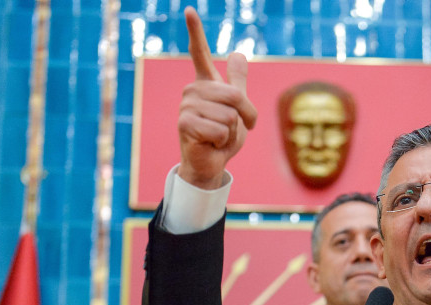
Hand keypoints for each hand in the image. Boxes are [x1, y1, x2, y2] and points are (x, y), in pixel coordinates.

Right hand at [177, 7, 256, 188]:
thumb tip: (238, 53)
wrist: (212, 164)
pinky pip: (220, 129)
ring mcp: (186, 106)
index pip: (200, 53)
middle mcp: (192, 90)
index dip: (196, 31)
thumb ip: (237, 83)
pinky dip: (222, 142)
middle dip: (246, 116)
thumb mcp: (237, 109)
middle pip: (234, 95)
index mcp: (205, 84)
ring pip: (229, 115)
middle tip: (238, 128)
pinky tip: (210, 144)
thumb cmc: (223, 137)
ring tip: (218, 137)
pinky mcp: (185, 123)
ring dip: (231, 132)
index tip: (189, 10)